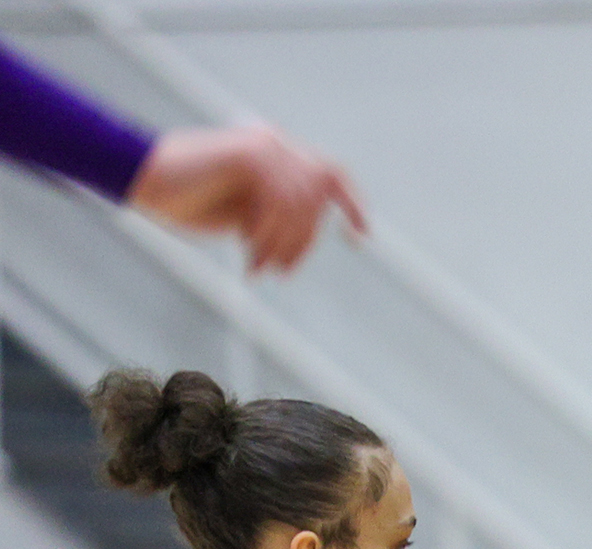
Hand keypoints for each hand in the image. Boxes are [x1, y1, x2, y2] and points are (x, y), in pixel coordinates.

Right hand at [127, 125, 366, 273]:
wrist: (142, 177)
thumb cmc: (186, 199)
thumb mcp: (245, 214)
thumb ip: (277, 217)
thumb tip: (303, 240)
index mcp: (278, 157)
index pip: (331, 175)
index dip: (351, 204)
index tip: (361, 237)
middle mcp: (277, 146)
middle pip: (319, 197)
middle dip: (305, 240)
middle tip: (282, 270)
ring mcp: (265, 146)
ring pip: (300, 205)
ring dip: (281, 244)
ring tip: (257, 264)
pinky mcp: (250, 153)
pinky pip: (280, 202)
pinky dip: (269, 233)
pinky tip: (249, 249)